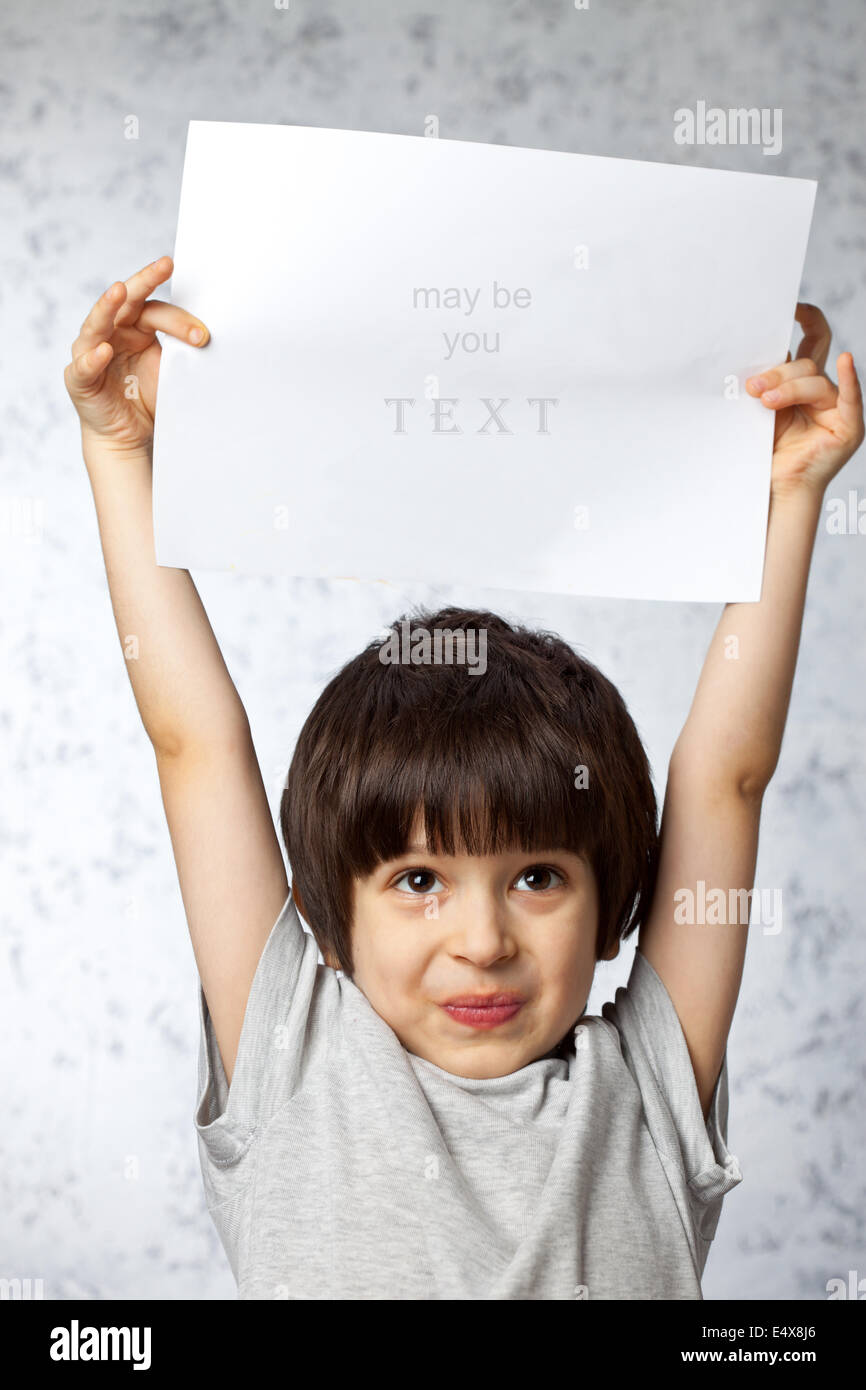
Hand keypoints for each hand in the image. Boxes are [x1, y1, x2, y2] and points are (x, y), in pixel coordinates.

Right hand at [64, 256, 208, 455]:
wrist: (129, 437)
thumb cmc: (148, 399)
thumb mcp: (172, 372)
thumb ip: (184, 354)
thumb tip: (214, 338)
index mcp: (135, 327)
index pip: (155, 310)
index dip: (179, 320)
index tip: (203, 335)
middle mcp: (112, 332)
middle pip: (126, 301)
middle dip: (145, 281)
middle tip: (165, 265)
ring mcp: (91, 352)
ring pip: (97, 323)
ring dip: (107, 306)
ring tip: (119, 291)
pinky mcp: (79, 379)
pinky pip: (84, 366)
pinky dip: (93, 359)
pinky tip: (104, 351)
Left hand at [745, 304, 863, 499]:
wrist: (771, 490)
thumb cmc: (762, 452)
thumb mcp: (757, 409)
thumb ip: (763, 380)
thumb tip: (751, 350)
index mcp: (802, 380)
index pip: (813, 338)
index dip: (806, 317)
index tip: (790, 305)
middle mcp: (822, 390)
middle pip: (807, 361)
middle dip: (778, 371)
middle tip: (754, 388)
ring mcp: (838, 407)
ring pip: (815, 380)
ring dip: (787, 388)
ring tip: (765, 403)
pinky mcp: (848, 427)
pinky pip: (850, 397)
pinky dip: (849, 378)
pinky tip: (846, 361)